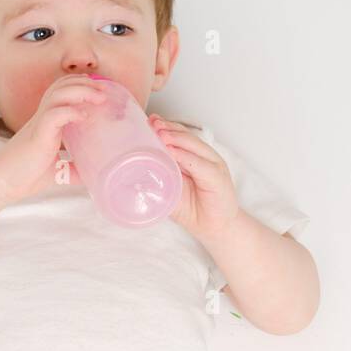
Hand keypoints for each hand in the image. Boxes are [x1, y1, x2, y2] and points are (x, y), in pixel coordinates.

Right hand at [0, 75, 107, 203]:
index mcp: (47, 121)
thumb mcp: (57, 172)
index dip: (81, 85)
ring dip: (82, 92)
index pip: (62, 91)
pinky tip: (83, 117)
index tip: (100, 91)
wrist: (3, 182)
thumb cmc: (26, 175)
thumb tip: (93, 176)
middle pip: (63, 86)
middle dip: (86, 84)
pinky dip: (71, 112)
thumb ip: (73, 169)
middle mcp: (43, 117)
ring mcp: (39, 124)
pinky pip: (54, 114)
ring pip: (59, 94)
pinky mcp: (38, 134)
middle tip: (105, 91)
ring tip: (99, 99)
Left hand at [149, 115, 240, 243]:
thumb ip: (158, 181)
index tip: (150, 121)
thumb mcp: (170, 192)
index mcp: (195, 157)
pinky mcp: (217, 178)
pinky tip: (174, 152)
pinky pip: (201, 165)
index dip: (167, 127)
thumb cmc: (193, 210)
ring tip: (160, 133)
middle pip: (187, 137)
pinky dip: (187, 157)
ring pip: (195, 146)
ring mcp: (214, 166)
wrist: (215, 229)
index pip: (181, 136)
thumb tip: (133, 176)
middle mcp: (206, 158)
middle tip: (152, 123)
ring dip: (176, 139)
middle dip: (169, 128)